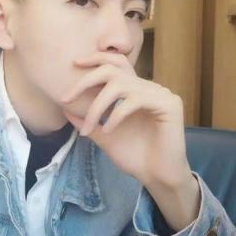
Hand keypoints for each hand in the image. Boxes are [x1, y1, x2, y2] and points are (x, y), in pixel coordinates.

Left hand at [61, 52, 191, 189]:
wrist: (157, 177)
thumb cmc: (134, 156)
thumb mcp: (104, 135)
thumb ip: (89, 120)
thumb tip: (65, 109)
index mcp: (134, 90)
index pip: (115, 63)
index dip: (95, 58)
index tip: (74, 63)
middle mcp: (147, 87)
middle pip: (113, 69)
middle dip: (86, 81)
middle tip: (66, 97)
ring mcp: (159, 93)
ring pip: (120, 85)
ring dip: (97, 106)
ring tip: (88, 127)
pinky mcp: (169, 104)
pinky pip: (135, 100)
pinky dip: (116, 115)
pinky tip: (109, 130)